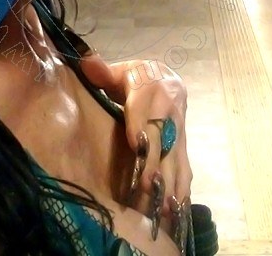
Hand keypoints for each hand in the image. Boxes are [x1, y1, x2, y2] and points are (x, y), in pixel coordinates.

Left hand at [80, 54, 192, 218]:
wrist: (166, 78)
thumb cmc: (135, 77)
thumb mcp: (119, 71)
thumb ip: (102, 70)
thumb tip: (87, 62)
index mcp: (150, 88)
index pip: (144, 108)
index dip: (140, 125)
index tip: (136, 145)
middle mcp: (168, 109)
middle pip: (161, 137)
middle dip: (155, 163)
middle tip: (146, 187)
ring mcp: (179, 128)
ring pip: (175, 155)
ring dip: (170, 181)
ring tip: (163, 207)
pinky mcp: (183, 143)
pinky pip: (184, 165)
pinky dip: (182, 187)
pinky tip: (177, 208)